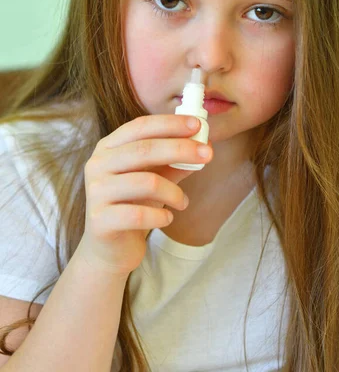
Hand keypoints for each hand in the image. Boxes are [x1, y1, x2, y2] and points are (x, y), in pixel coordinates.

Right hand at [76, 114, 212, 277]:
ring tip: (183, 202)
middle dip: (180, 149)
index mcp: (108, 147)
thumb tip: (205, 145)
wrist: (110, 249)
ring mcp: (95, 192)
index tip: (198, 125)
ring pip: (146, 182)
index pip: (140, 126)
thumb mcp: (156, 178)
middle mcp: (97, 164)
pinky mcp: (100, 220)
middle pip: (144, 150)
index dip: (170, 124)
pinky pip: (139, 214)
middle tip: (207, 154)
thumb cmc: (134, 204)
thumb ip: (175, 161)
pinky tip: (167, 219)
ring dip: (174, 192)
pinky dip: (161, 217)